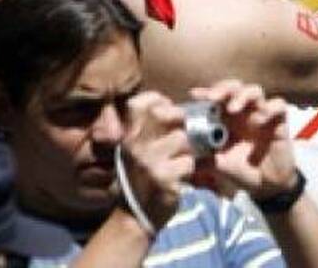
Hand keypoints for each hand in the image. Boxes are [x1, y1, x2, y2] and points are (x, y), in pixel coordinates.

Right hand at [119, 92, 194, 230]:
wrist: (135, 216)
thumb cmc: (141, 177)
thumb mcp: (136, 149)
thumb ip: (150, 127)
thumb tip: (172, 105)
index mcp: (126, 136)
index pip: (139, 103)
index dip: (158, 100)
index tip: (167, 109)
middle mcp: (133, 145)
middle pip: (171, 117)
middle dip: (182, 126)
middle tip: (181, 139)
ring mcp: (148, 161)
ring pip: (183, 139)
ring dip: (187, 150)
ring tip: (179, 161)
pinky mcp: (163, 177)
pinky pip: (189, 162)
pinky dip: (191, 169)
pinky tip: (181, 177)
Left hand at [190, 80, 296, 200]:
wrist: (265, 186)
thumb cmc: (239, 172)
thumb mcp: (216, 167)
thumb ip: (201, 159)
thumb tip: (181, 156)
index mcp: (226, 119)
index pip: (217, 97)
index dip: (206, 93)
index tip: (194, 95)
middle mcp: (243, 113)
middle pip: (235, 87)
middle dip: (224, 88)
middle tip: (214, 97)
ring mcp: (262, 115)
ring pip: (255, 91)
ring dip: (242, 95)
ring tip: (233, 108)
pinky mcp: (279, 121)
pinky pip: (279, 105)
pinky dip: (270, 107)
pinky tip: (260, 118)